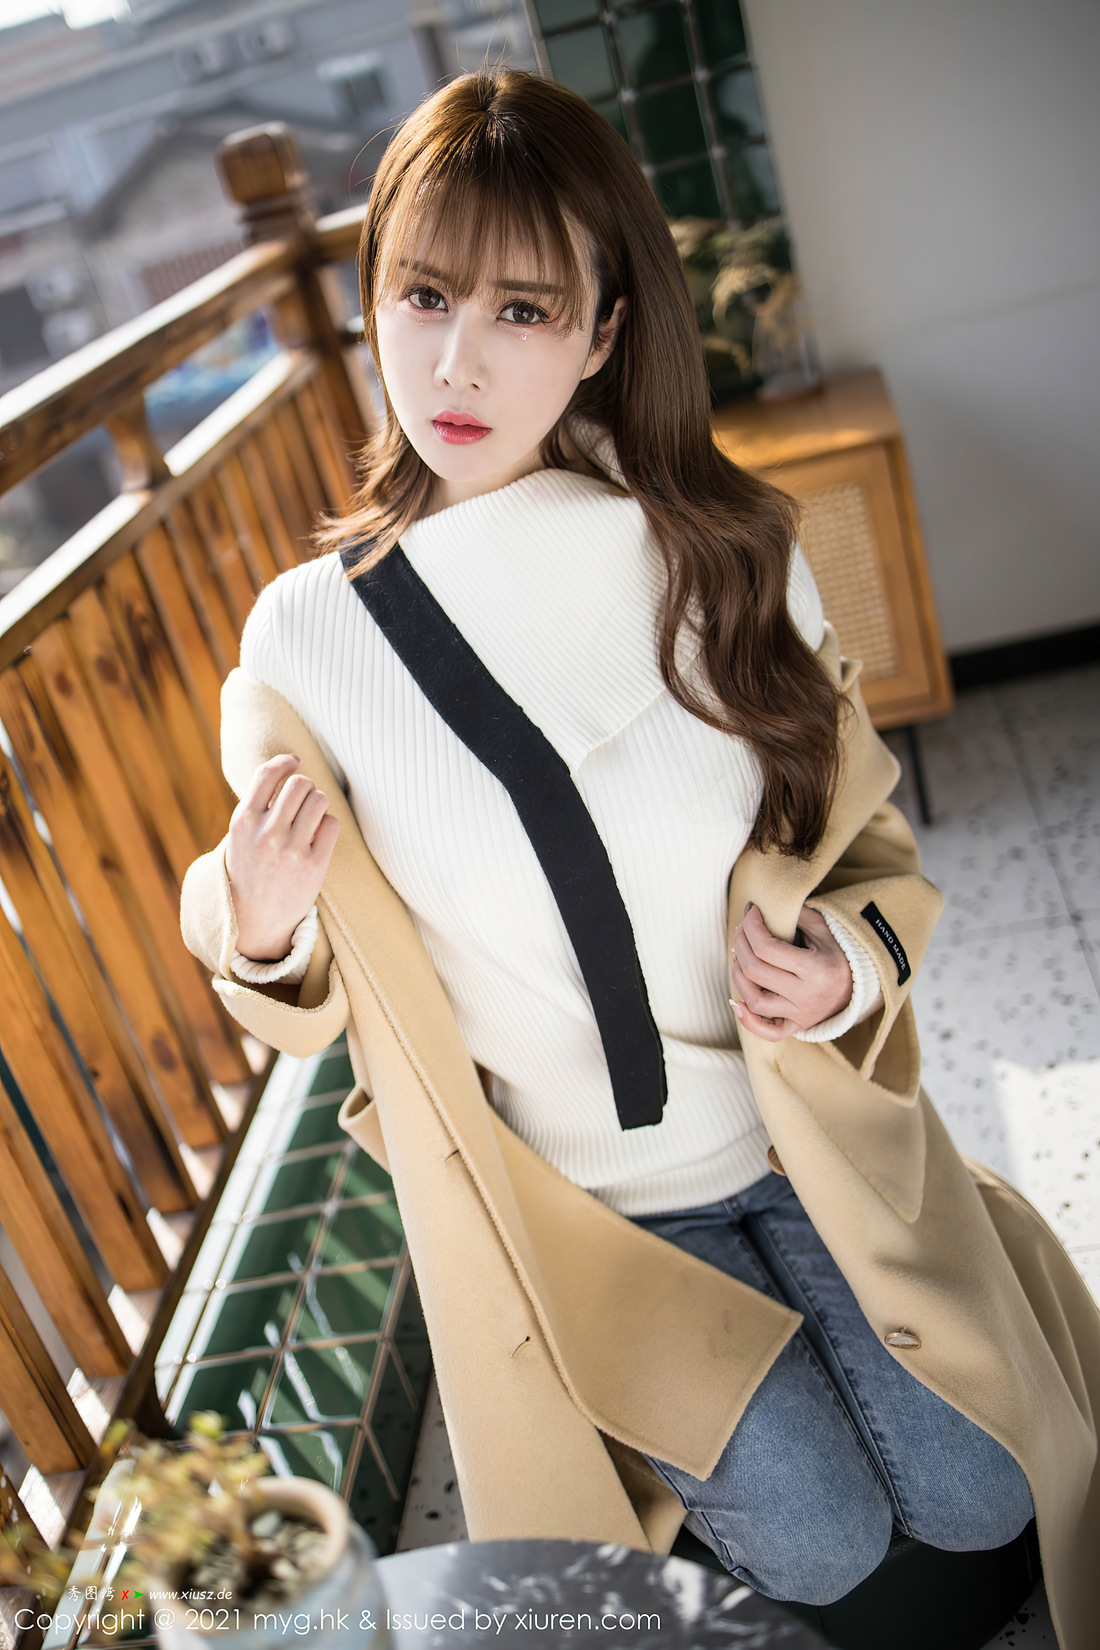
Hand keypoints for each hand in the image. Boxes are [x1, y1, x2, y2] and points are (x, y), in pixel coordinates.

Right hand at [225, 754, 339, 960]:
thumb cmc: (249, 871)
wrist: (254, 921)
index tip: (294, 762)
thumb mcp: (240, 837)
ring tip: (310, 821)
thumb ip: (257, 807)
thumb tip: (284, 768)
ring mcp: (289, 849)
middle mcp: (265, 833)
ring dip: (319, 805)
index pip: (268, 774)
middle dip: (306, 788)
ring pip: (319, 799)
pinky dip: (328, 826)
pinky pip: (331, 824)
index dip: (286, 762)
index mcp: (243, 821)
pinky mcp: (312, 865)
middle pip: (300, 783)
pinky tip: (317, 839)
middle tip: (303, 803)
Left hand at [729, 904, 851, 1042]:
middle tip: (742, 929)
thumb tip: (765, 908)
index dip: (751, 927)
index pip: (767, 948)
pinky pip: (767, 1032)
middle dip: (740, 944)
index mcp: (816, 969)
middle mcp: (807, 995)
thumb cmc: (839, 953)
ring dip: (738, 976)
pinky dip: (747, 1020)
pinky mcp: (797, 1026)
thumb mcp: (824, 929)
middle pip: (755, 971)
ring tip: (739, 958)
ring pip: (754, 1000)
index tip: (751, 912)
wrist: (862, 986)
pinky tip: (736, 1002)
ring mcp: (801, 1014)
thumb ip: (797, 915)